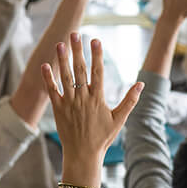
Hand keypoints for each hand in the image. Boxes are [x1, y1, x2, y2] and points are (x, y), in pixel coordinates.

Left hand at [42, 34, 143, 186]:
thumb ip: (130, 100)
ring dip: (62, 59)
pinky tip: (45, 65)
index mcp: (98, 99)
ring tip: (60, 44)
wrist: (82, 154)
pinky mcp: (58, 109)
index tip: (96, 40)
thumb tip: (141, 84)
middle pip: (80, 69)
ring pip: (65, 77)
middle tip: (75, 33)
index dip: (97, 55)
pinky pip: (52, 91)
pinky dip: (48, 78)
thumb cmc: (103, 137)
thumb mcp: (120, 119)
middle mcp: (83, 98)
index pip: (98, 72)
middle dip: (77, 50)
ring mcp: (69, 103)